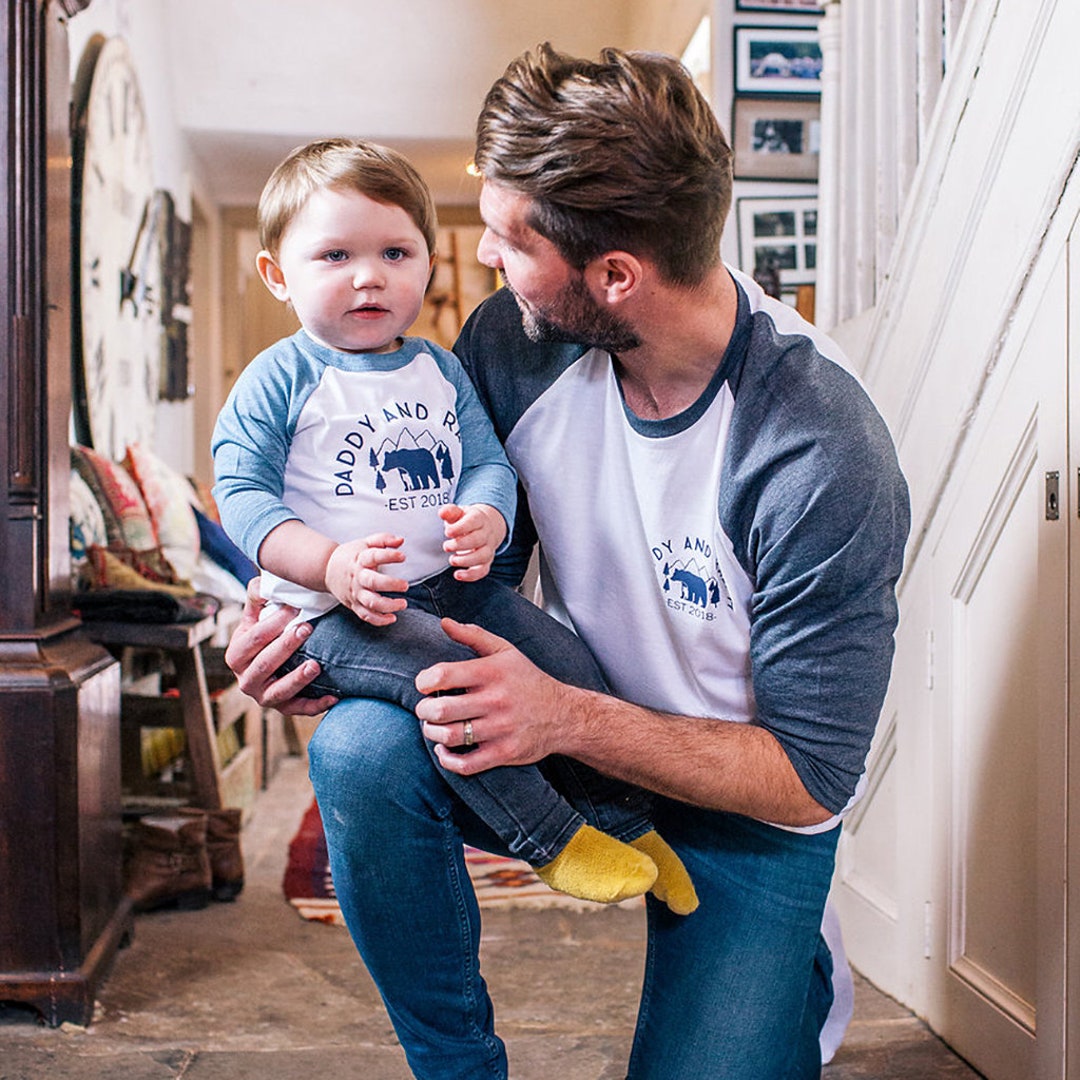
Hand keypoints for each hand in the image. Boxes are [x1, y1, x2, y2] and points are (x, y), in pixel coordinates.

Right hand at [223, 580, 337, 714]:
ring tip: (315, 665)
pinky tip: (334, 696)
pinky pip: (299, 709)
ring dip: (297, 679)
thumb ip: (257, 598)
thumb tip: (263, 582)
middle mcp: (246, 680)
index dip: (273, 623)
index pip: (254, 639)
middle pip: (265, 664)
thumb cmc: (262, 636)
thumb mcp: (254, 617)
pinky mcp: (283, 708)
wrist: (266, 666)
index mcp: (236, 655)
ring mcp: (264, 697)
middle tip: (307, 628)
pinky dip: (316, 705)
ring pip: (279, 691)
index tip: (294, 608)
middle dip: (286, 646)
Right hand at [324, 533, 408, 625]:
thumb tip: (401, 540)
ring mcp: (355, 592)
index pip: (374, 556)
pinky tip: (392, 618)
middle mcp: (358, 577)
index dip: (389, 555)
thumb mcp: (365, 543)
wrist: (326, 569)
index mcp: (360, 559)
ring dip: (388, 605)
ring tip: (403, 604)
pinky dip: (378, 620)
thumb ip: (383, 539)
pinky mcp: (354, 604)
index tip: (402, 556)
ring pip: (370, 602)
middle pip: (373, 582)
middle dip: (390, 584)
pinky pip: (365, 615)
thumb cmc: (351, 555)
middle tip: (405, 585)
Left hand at [415, 618, 576, 772]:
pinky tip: (445, 749)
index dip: (423, 681)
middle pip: (441, 710)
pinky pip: (465, 764)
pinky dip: (447, 759)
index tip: (424, 685)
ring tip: (434, 727)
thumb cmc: (528, 681)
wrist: (564, 714)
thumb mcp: (505, 651)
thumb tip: (445, 623)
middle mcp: (496, 700)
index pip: (442, 675)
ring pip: (449, 736)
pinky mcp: (504, 753)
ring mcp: (500, 729)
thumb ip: (473, 636)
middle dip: (423, 710)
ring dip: (432, 733)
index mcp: (492, 672)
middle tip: (425, 709)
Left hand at [440, 504, 506, 582]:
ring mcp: (488, 549)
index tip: (448, 533)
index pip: (473, 522)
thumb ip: (450, 512)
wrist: (483, 528)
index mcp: (479, 519)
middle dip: (461, 545)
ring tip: (452, 560)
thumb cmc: (465, 521)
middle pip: (478, 540)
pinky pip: (483, 570)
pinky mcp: (486, 562)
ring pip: (482, 556)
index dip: (460, 528)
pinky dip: (471, 575)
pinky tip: (458, 575)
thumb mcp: (459, 513)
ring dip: (466, 560)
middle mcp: (486, 534)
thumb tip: (442, 512)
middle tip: (447, 546)